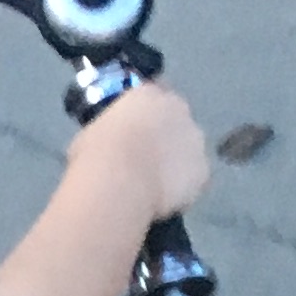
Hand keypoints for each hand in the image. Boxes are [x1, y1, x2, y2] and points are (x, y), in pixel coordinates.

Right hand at [70, 81, 210, 221]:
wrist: (118, 183)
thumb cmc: (96, 154)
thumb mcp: (93, 133)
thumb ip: (112, 132)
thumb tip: (111, 143)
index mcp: (149, 94)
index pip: (155, 94)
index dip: (148, 114)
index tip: (138, 128)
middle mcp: (179, 110)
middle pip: (177, 121)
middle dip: (166, 136)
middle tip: (146, 159)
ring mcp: (195, 140)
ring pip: (189, 150)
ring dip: (177, 162)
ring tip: (155, 185)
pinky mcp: (203, 171)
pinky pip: (194, 180)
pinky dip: (184, 189)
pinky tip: (165, 201)